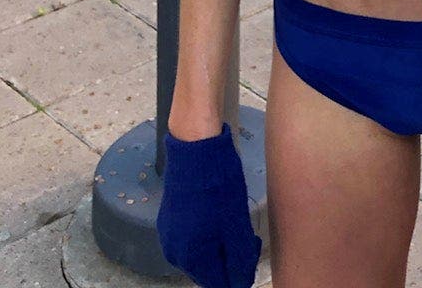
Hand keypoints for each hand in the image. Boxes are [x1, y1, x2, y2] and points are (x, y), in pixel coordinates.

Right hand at [157, 124, 261, 287]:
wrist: (195, 146)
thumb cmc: (218, 183)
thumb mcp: (236, 224)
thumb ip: (239, 258)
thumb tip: (240, 281)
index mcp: (191, 257)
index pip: (218, 282)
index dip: (239, 273)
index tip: (251, 254)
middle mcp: (175, 252)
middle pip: (207, 270)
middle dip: (229, 260)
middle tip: (249, 239)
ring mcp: (169, 235)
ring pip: (200, 254)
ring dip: (220, 248)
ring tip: (237, 226)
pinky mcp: (170, 219)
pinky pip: (192, 238)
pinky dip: (208, 235)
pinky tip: (220, 217)